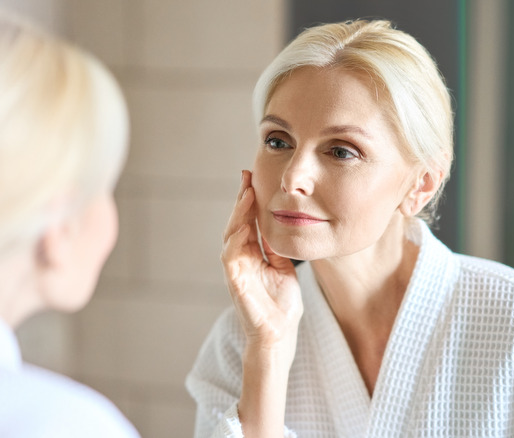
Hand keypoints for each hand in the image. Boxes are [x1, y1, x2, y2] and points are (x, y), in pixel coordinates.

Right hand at [221, 170, 303, 356]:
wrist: (280, 335)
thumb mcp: (283, 269)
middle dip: (240, 200)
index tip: (253, 180)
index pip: (247, 223)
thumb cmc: (281, 305)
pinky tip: (243, 225)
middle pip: (237, 224)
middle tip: (246, 177)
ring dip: (238, 215)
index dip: (249, 202)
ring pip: (231, 236)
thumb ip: (276, 249)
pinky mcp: (235, 283)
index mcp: (251, 256)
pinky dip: (235, 240)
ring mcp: (235, 271)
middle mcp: (240, 260)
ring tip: (246, 194)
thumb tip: (280, 225)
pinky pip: (230, 257)